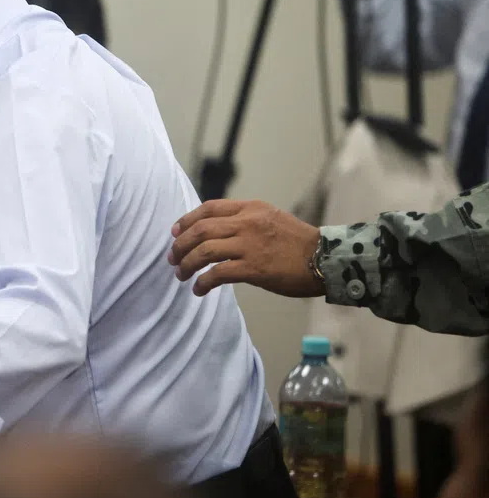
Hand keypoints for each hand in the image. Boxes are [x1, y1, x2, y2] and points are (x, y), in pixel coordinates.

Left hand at [168, 199, 324, 298]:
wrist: (326, 259)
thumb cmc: (298, 243)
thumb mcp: (270, 219)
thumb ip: (245, 221)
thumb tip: (215, 232)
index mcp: (251, 208)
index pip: (210, 208)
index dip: (187, 220)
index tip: (175, 232)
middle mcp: (248, 223)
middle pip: (201, 229)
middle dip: (181, 244)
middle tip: (173, 257)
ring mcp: (250, 245)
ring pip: (204, 251)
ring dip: (187, 264)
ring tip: (180, 274)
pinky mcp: (254, 268)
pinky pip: (218, 274)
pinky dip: (203, 282)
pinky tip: (198, 289)